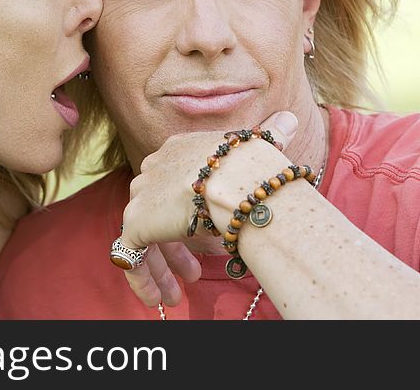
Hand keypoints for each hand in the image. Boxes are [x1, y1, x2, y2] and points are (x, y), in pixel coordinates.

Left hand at [117, 110, 298, 306]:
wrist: (239, 181)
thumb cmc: (256, 166)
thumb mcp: (262, 148)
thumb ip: (271, 135)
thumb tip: (290, 119)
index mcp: (180, 149)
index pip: (176, 182)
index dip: (188, 211)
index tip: (206, 232)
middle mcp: (155, 167)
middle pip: (157, 209)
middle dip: (173, 244)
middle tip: (193, 272)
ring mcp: (142, 195)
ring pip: (144, 235)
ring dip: (161, 268)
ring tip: (174, 296)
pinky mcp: (135, 221)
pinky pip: (129, 255)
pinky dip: (142, 279)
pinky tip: (156, 300)